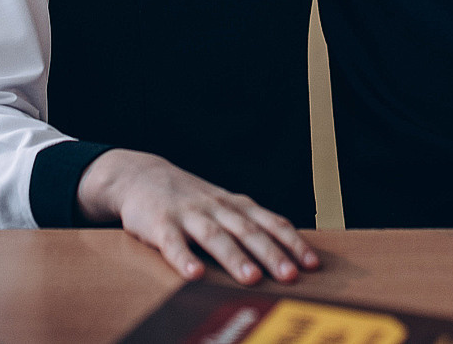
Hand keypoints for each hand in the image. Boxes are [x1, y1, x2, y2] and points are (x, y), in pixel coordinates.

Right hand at [76, 149, 319, 284]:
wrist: (140, 175)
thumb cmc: (191, 198)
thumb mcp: (224, 205)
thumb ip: (250, 224)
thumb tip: (288, 254)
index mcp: (235, 206)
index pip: (270, 222)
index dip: (292, 243)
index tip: (312, 264)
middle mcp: (217, 208)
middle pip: (248, 231)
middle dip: (271, 254)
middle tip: (290, 275)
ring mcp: (188, 215)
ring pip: (215, 236)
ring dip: (234, 257)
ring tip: (251, 278)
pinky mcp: (159, 224)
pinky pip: (172, 243)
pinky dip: (183, 258)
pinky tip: (194, 275)